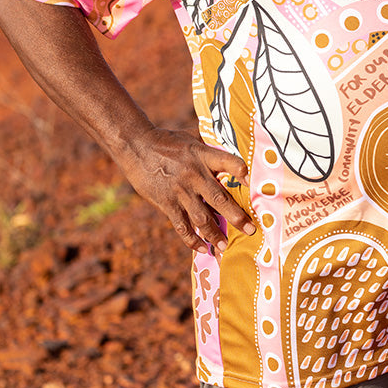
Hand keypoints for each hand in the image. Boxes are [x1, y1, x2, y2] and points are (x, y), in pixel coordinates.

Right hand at [119, 127, 254, 252]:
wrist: (135, 145)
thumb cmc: (167, 141)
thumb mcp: (191, 139)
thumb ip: (209, 151)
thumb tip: (231, 158)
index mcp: (203, 155)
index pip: (228, 162)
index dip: (241, 172)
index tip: (252, 184)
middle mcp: (194, 174)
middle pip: (219, 199)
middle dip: (237, 217)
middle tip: (251, 230)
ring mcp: (180, 190)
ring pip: (202, 218)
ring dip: (215, 235)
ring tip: (225, 247)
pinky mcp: (166, 202)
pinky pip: (182, 226)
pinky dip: (192, 240)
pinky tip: (202, 248)